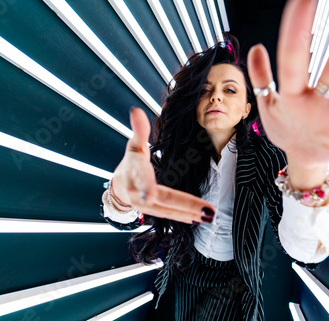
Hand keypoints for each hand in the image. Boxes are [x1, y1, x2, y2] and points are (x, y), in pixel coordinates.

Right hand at [112, 107, 214, 224]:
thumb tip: (135, 109)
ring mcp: (145, 206)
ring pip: (168, 211)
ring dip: (189, 213)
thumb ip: (138, 129)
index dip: (145, 187)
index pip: (141, 179)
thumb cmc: (130, 163)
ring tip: (210, 216)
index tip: (150, 196)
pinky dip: (184, 216)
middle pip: (163, 200)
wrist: (118, 187)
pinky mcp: (153, 212)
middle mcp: (138, 194)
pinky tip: (199, 218)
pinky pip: (169, 215)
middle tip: (207, 211)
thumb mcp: (133, 146)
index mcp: (134, 174)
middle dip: (185, 205)